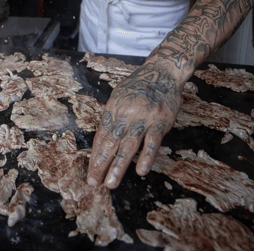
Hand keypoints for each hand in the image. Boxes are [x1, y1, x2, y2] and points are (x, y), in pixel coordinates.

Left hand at [86, 62, 182, 188]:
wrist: (163, 71)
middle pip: (110, 142)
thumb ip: (112, 116)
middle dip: (101, 164)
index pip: (101, 135)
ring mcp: (143, 118)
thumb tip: (103, 137)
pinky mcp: (160, 121)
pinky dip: (146, 156)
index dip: (95, 154)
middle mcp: (125, 114)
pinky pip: (152, 141)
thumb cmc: (139, 85)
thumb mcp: (120, 96)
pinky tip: (141, 171)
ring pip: (128, 145)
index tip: (91, 171)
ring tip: (111, 183)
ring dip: (119, 166)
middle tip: (94, 182)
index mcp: (113, 108)